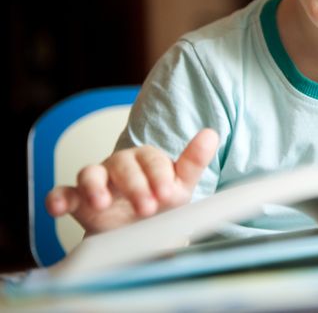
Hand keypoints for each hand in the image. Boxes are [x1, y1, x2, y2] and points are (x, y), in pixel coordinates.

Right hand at [45, 129, 218, 233]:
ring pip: (90, 173)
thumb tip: (211, 133)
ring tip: (102, 203)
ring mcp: (98, 181)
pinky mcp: (79, 201)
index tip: (167, 193)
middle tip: (147, 208)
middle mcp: (121, 165)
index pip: (152, 159)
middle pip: (123, 165)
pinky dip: (58, 198)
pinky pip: (64, 193)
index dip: (159, 175)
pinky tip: (57, 207)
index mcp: (148, 159)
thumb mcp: (181, 186)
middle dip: (135, 185)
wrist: (138, 233)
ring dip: (95, 186)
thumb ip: (194, 161)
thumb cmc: (161, 202)